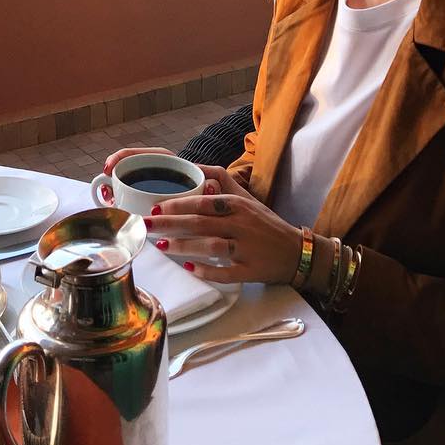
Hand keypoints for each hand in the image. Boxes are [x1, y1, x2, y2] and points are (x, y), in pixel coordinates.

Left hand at [101, 147, 304, 285]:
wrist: (297, 251)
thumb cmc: (265, 224)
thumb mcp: (247, 199)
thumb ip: (223, 185)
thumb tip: (196, 172)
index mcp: (239, 205)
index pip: (204, 202)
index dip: (179, 204)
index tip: (156, 207)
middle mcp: (242, 224)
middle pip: (201, 222)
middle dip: (171, 223)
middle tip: (147, 224)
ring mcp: (247, 248)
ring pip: (211, 246)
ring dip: (184, 246)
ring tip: (162, 245)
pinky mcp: (250, 270)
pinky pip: (226, 272)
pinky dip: (207, 270)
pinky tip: (190, 269)